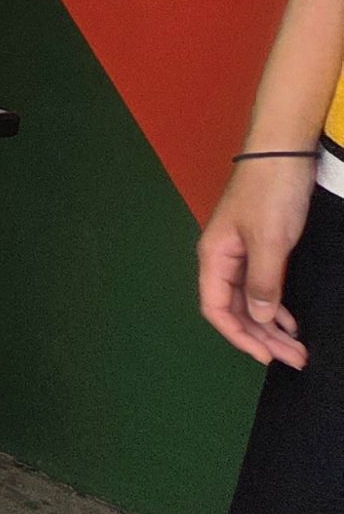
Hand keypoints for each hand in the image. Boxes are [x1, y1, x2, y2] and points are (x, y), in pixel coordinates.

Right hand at [200, 156, 315, 368]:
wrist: (282, 154)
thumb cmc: (270, 194)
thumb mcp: (270, 241)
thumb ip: (264, 282)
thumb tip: (261, 319)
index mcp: (214, 257)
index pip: (217, 308)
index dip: (239, 336)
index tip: (267, 357)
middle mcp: (223, 259)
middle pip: (236, 310)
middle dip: (262, 337)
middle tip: (295, 359)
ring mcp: (241, 254)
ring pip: (251, 301)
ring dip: (272, 327)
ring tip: (297, 348)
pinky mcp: (260, 248)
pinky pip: (263, 287)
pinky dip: (277, 308)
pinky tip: (292, 322)